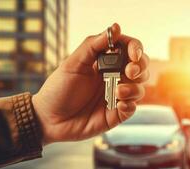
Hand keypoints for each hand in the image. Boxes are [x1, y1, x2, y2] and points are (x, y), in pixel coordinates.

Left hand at [32, 23, 148, 144]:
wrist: (49, 119)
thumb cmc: (58, 90)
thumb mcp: (72, 63)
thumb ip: (93, 45)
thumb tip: (115, 27)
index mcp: (105, 62)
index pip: (130, 50)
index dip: (136, 49)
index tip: (133, 55)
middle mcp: (114, 77)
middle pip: (141, 68)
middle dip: (140, 68)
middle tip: (129, 72)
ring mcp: (116, 96)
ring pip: (139, 88)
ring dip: (133, 88)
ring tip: (117, 92)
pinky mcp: (116, 114)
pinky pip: (132, 108)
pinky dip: (129, 105)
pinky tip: (118, 105)